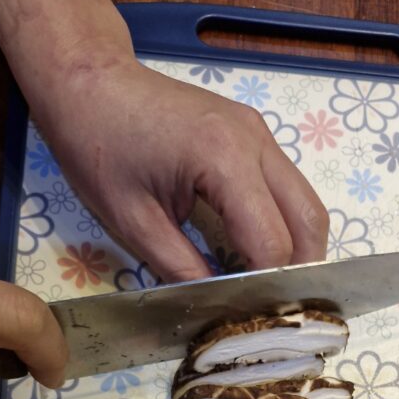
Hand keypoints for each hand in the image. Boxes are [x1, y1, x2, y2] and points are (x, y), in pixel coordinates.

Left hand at [40, 63, 329, 282]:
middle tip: (272, 307)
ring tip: (268, 283)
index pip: (271, 243)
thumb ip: (183, 269)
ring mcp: (259, 133)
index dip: (265, 288)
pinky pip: (288, 188)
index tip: (250, 317)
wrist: (89, 81)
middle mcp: (255, 142)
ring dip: (297, 248)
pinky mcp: (254, 134)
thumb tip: (219, 305)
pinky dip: (285, 224)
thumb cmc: (98, 146)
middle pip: (310, 221)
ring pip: (307, 203)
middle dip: (298, 271)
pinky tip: (258, 250)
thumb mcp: (133, 223)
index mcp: (224, 160)